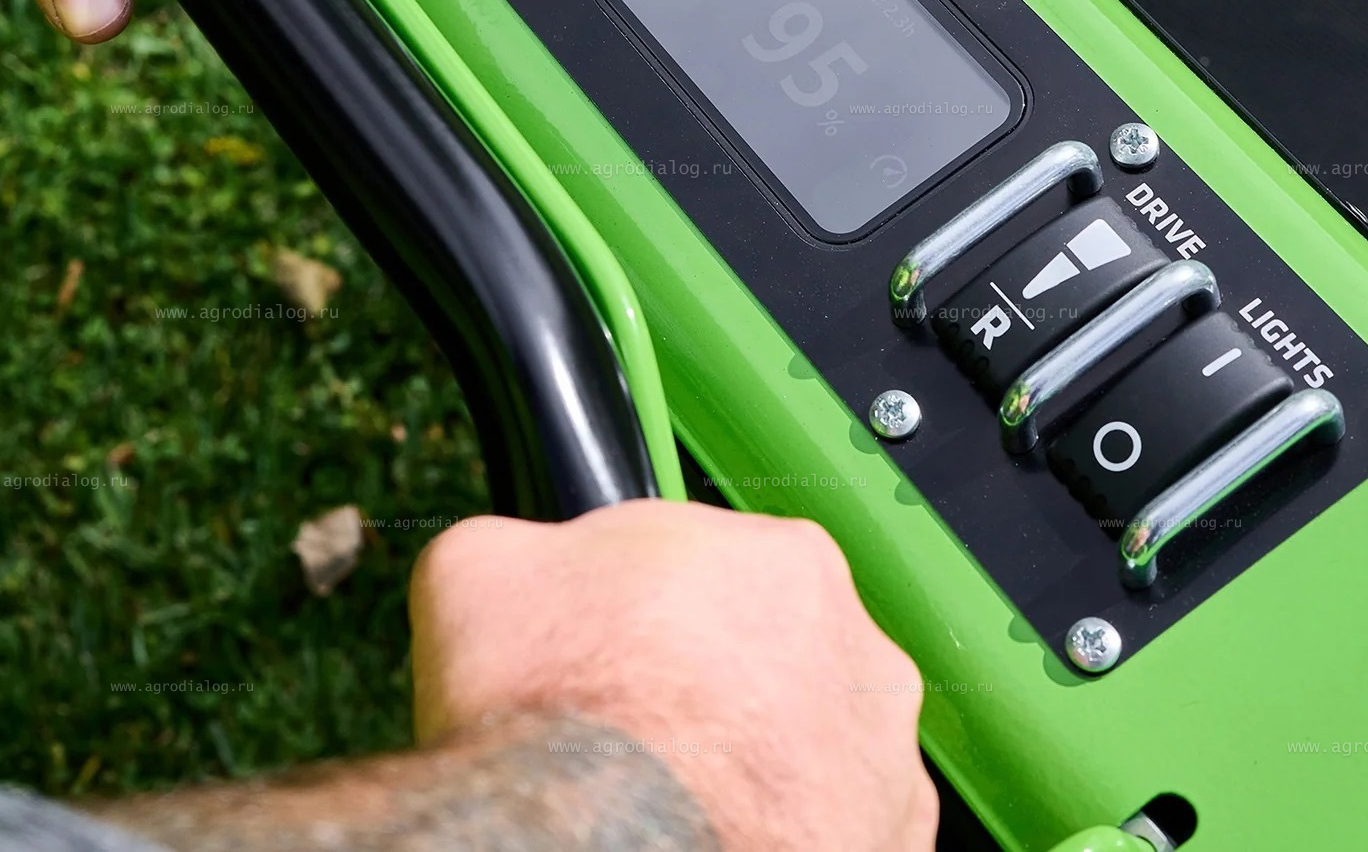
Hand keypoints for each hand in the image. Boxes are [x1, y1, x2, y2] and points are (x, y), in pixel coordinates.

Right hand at [410, 502, 938, 851]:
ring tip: (667, 796)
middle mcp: (855, 647)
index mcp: (781, 558)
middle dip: (705, 684)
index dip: (642, 612)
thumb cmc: (567, 718)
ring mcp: (880, 751)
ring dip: (748, 761)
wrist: (611, 845)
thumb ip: (519, 545)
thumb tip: (510, 555)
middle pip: (765, 654)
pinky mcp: (887, 842)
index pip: (707, 566)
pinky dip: (775, 832)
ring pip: (803, 743)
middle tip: (629, 726)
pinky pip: (825, 827)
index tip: (605, 650)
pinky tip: (709, 836)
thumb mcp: (480, 571)